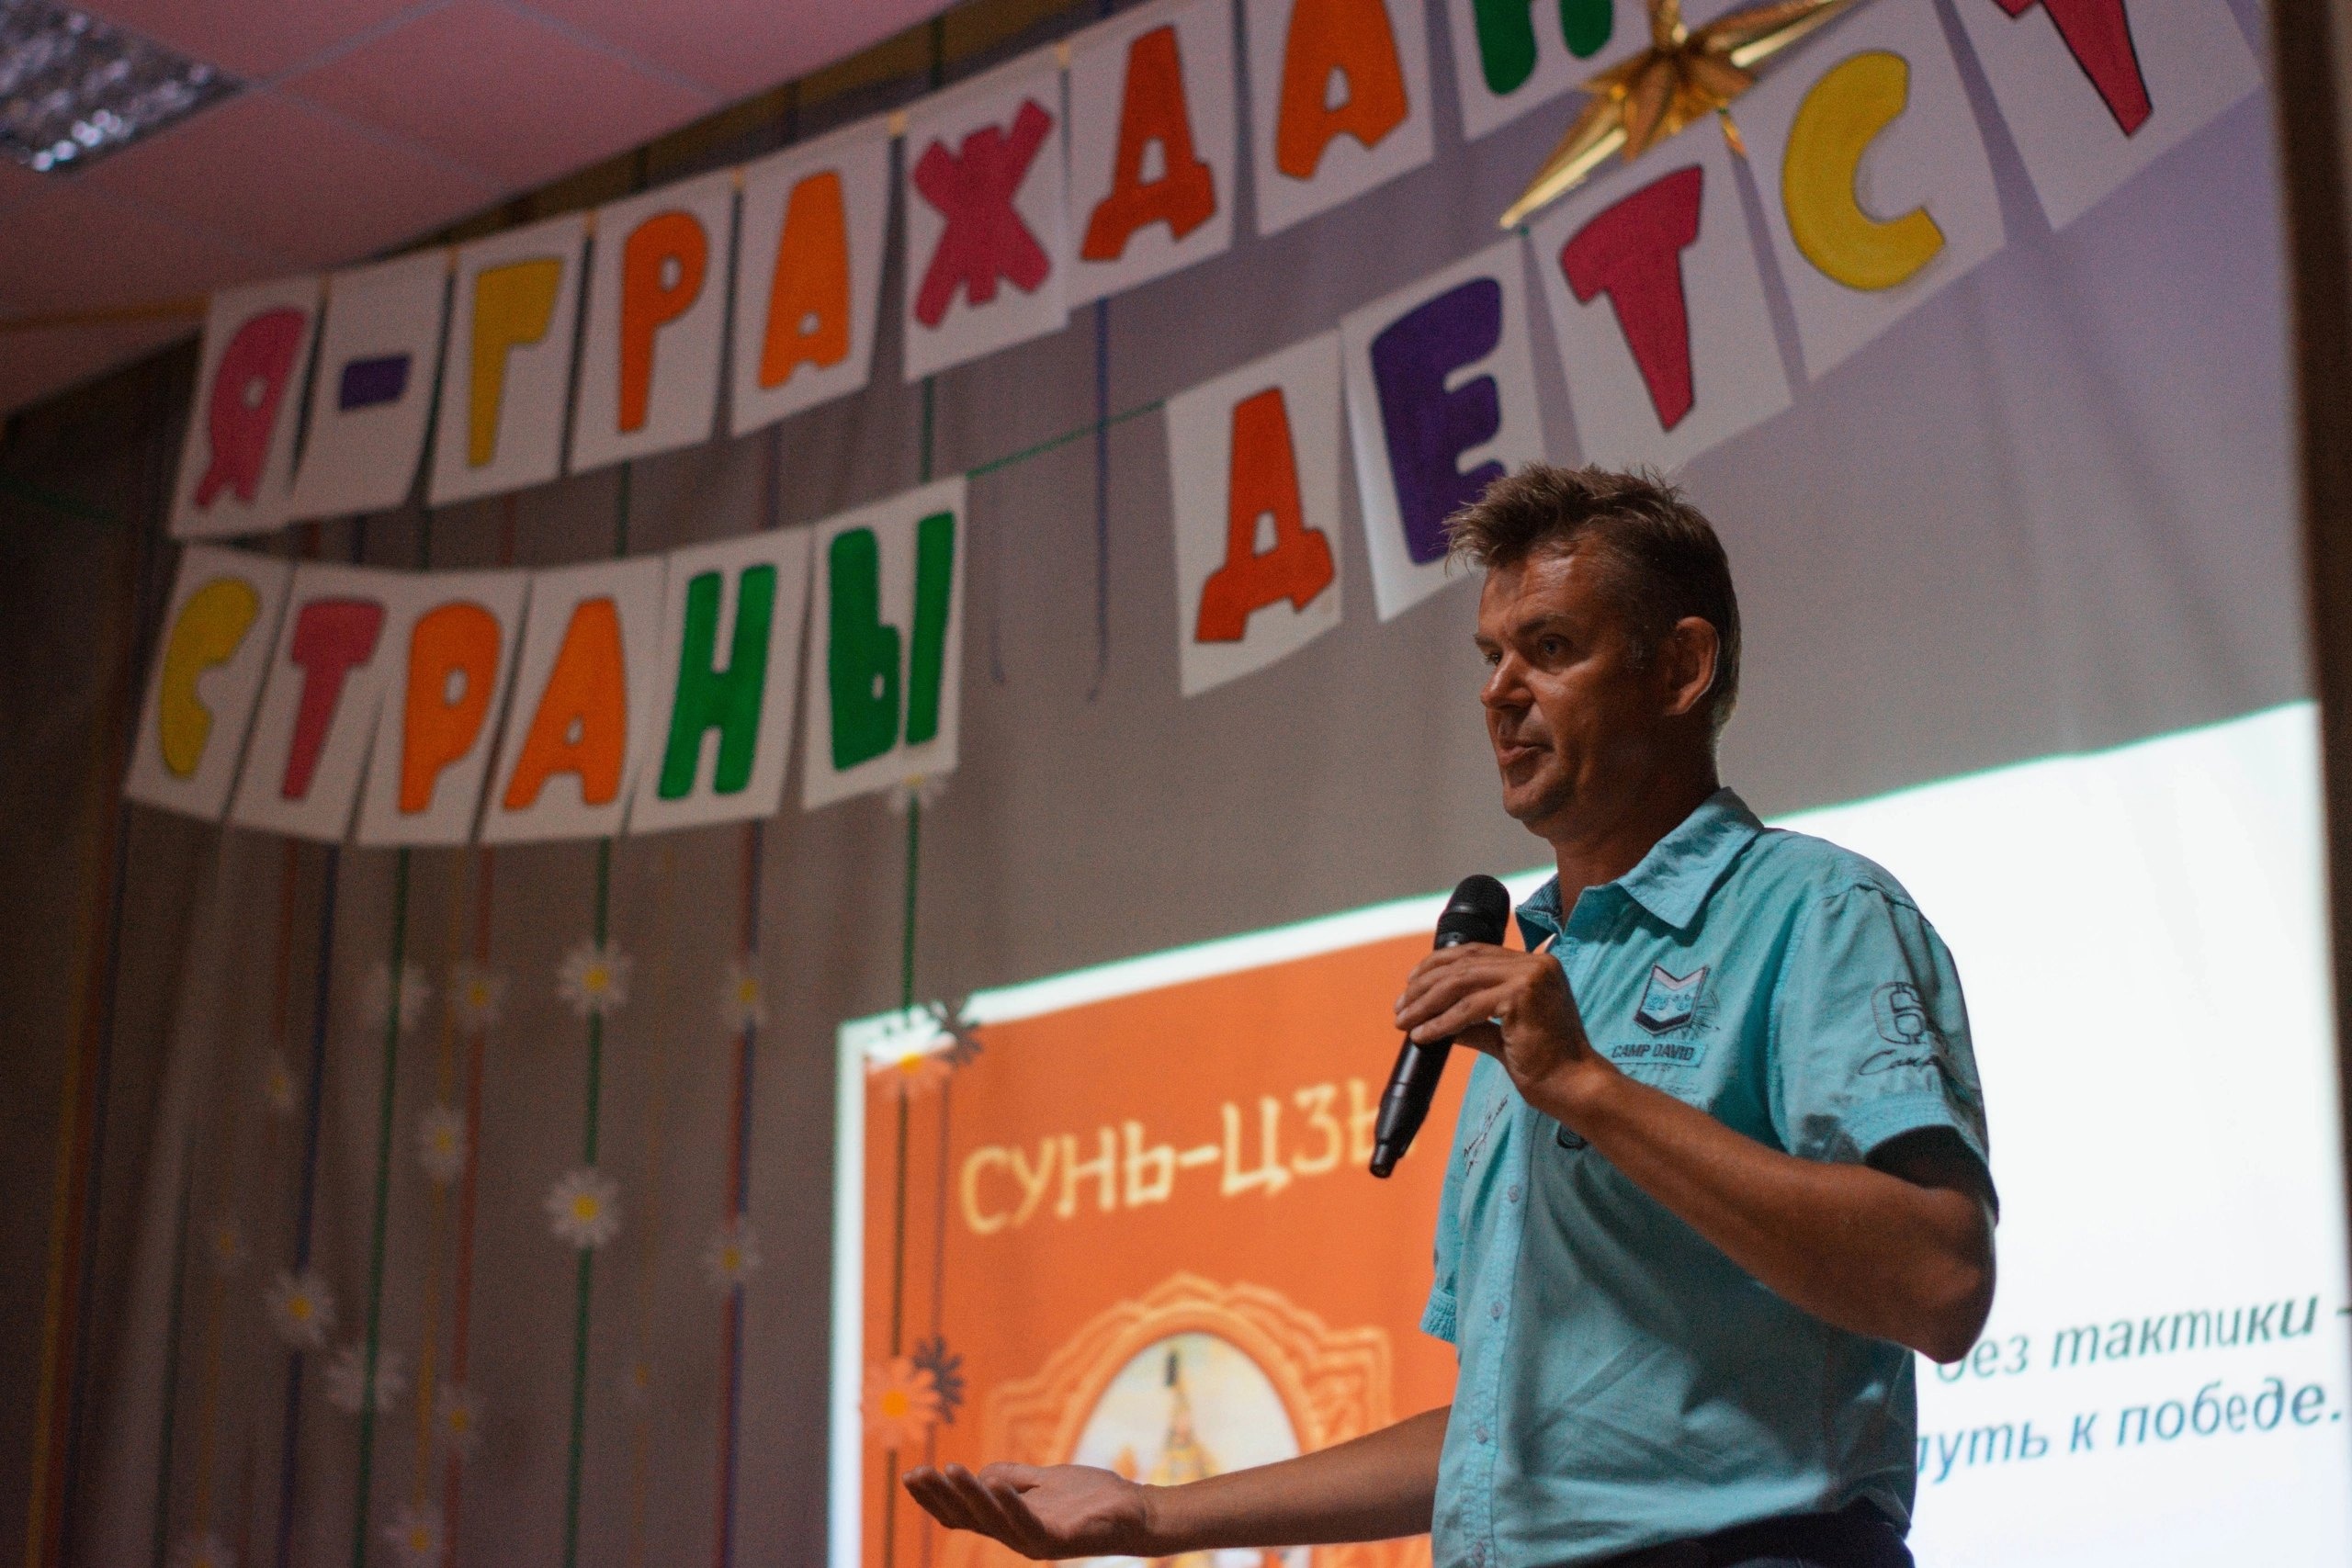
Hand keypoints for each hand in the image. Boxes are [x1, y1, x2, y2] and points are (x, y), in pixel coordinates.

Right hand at [902, 1462, 1154, 1560]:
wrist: (1135, 1510)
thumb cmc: (1090, 1496)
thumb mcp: (1043, 1480)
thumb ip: (1011, 1477)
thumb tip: (977, 1473)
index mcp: (1009, 1522)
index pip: (962, 1514)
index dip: (934, 1498)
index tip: (909, 1475)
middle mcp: (1016, 1536)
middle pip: (967, 1519)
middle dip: (939, 1497)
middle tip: (913, 1474)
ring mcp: (1036, 1541)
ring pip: (992, 1520)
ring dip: (968, 1495)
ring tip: (947, 1470)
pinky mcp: (1059, 1541)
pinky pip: (1027, 1522)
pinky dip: (1009, 1503)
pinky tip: (994, 1484)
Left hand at [1392, 940, 1614, 1125]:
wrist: (1574, 1086)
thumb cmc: (1546, 1065)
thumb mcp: (1505, 1034)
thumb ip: (1476, 1021)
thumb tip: (1438, 1019)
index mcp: (1536, 965)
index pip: (1476, 953)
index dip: (1438, 965)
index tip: (1411, 985)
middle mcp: (1535, 963)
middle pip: (1463, 964)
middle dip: (1424, 985)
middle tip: (1400, 1006)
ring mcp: (1530, 976)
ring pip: (1460, 983)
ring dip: (1425, 1003)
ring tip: (1404, 1021)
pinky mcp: (1522, 997)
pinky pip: (1467, 1009)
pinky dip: (1439, 1022)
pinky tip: (1422, 1035)